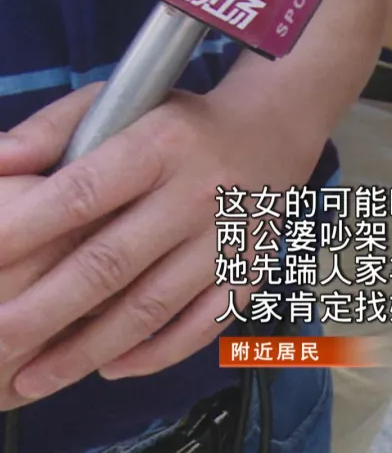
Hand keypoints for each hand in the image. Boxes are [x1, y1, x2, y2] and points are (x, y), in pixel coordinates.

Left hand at [0, 84, 323, 399]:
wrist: (272, 132)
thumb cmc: (180, 123)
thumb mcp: (121, 103)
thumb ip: (51, 130)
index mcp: (160, 145)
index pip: (86, 193)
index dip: (28, 230)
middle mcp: (198, 194)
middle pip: (113, 262)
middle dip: (45, 310)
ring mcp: (228, 240)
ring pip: (154, 305)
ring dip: (90, 349)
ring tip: (35, 378)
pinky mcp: (250, 271)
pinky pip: (203, 324)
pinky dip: (157, 353)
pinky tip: (112, 368)